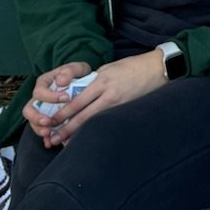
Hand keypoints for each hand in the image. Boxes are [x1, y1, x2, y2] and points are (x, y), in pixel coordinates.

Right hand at [25, 62, 91, 141]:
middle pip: (29, 110)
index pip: (40, 91)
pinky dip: (46, 138)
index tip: (67, 98)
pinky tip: (50, 143)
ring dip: (39, 129)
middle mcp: (39, 98)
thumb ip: (69, 71)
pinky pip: (42, 131)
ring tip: (49, 134)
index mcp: (44, 83)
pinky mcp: (48, 121)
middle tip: (48, 122)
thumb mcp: (77, 68)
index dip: (51, 96)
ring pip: (33, 122)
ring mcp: (42, 110)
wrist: (84, 83)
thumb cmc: (78, 75)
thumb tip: (60, 80)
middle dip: (36, 118)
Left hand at [44, 51, 164, 145]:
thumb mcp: (109, 69)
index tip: (51, 121)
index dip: (63, 114)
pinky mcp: (127, 111)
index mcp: (102, 81)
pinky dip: (95, 130)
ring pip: (94, 123)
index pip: (78, 101)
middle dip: (67, 129)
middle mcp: (109, 94)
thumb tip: (79, 94)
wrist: (158, 69)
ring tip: (66, 143)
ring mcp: (119, 105)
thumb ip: (94, 82)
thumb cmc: (132, 66)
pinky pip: (107, 123)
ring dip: (79, 133)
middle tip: (53, 138)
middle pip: (84, 116)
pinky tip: (87, 138)